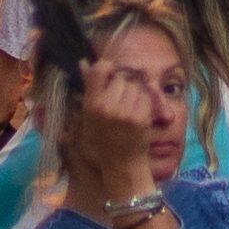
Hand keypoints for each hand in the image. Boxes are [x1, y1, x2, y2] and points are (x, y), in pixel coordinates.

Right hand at [71, 56, 162, 193]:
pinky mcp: (142, 117)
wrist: (122, 167)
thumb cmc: (101, 143)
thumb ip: (87, 89)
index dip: (106, 66)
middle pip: (120, 77)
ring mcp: (126, 111)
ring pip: (134, 85)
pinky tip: (138, 112)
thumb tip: (83, 62)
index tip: (110, 73)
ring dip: (134, 92)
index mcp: (92, 105)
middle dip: (122, 85)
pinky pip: (145, 96)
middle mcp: (109, 106)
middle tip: (120, 99)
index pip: (100, 69)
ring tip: (129, 107)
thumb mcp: (87, 118)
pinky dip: (144, 101)